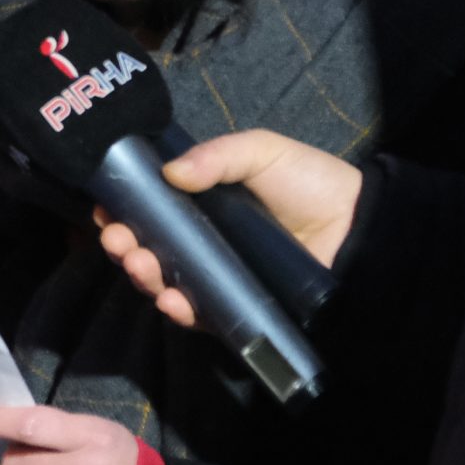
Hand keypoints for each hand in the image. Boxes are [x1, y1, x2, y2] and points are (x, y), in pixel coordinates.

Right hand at [98, 131, 363, 328]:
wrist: (357, 231)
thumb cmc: (309, 183)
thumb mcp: (261, 152)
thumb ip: (216, 157)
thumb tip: (168, 172)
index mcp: (203, 201)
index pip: (152, 207)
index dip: (125, 209)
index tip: (107, 209)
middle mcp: (204, 239)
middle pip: (150, 245)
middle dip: (125, 244)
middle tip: (119, 240)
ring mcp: (217, 275)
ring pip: (166, 280)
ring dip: (144, 275)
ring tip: (140, 265)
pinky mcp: (235, 306)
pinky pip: (199, 312)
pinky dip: (178, 308)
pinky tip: (170, 299)